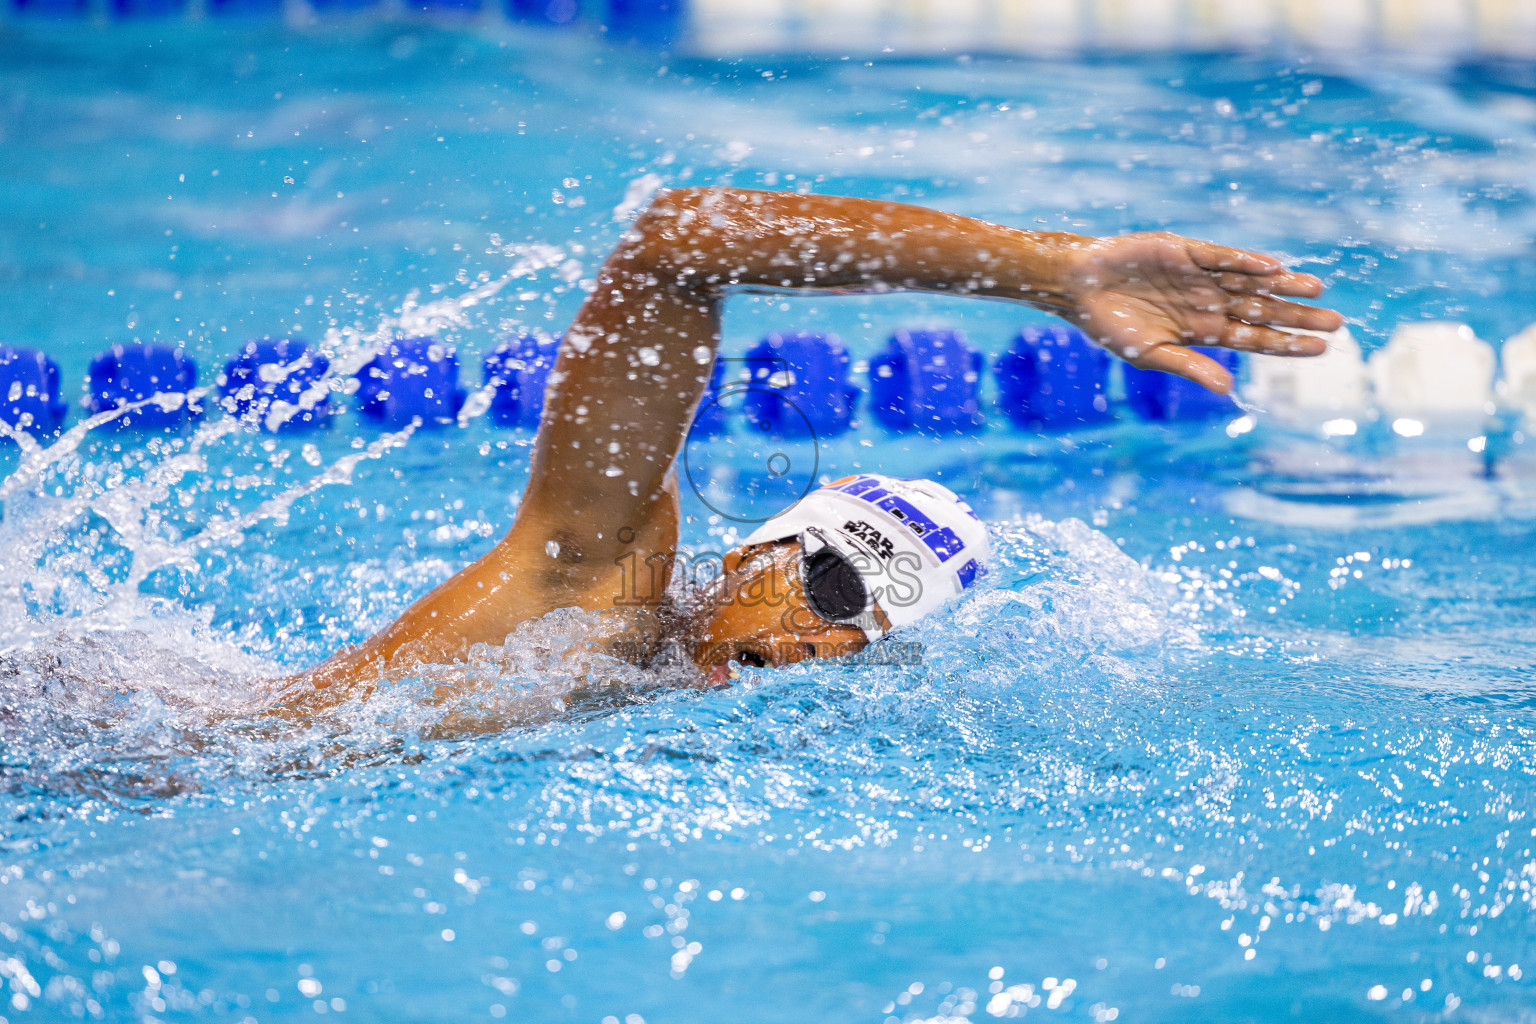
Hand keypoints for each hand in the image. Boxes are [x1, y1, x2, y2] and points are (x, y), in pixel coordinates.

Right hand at [1060, 232, 1344, 393]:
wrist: (1078, 288)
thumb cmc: (1108, 326)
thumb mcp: (1149, 355)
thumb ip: (1189, 367)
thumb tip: (1227, 389)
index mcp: (1202, 332)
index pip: (1254, 338)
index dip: (1286, 343)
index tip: (1320, 348)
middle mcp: (1209, 303)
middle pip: (1262, 309)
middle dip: (1297, 315)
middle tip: (1337, 321)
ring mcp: (1200, 276)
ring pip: (1251, 282)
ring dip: (1283, 285)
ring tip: (1318, 289)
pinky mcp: (1186, 252)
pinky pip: (1221, 256)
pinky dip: (1245, 261)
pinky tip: (1272, 268)